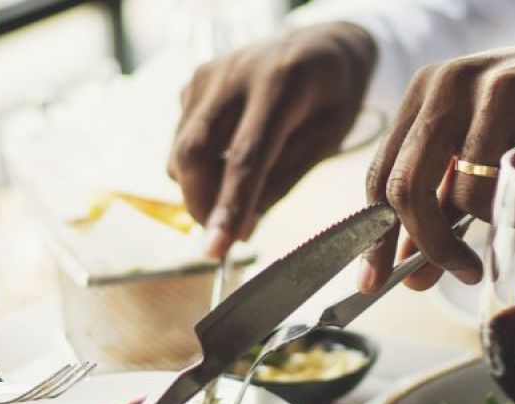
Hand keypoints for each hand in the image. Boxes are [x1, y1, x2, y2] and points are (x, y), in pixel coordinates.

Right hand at [170, 21, 377, 258]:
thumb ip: (282, 181)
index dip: (228, 207)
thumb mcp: (326, 140)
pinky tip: (228, 161)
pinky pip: (181, 137)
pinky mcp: (194, 82)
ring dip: (199, 188)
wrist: (323, 42)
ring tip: (235, 194)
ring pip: (180, 150)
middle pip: (194, 153)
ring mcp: (209, 75)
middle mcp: (235, 74)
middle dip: (201, 204)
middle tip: (224, 234)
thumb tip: (241, 228)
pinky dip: (198, 165)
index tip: (216, 250)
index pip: (245, 157)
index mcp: (281, 85)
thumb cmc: (334, 94)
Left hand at [361, 34, 514, 291]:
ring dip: (501, 213)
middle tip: (458, 272)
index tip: (375, 281)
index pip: (381, 174)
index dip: (375, 236)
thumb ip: (443, 202)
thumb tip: (413, 272)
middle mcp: (452, 84)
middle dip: (429, 245)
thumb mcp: (480, 149)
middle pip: (408, 188)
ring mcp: (498, 91)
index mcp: (427, 91)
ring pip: (470, 196)